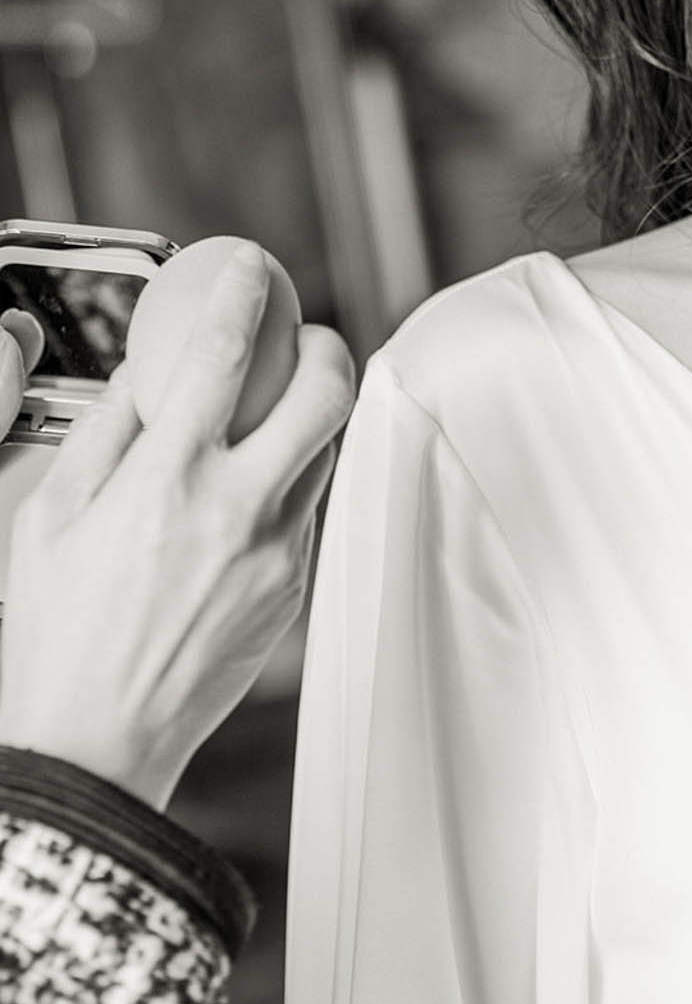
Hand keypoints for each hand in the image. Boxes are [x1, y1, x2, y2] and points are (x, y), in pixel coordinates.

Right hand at [0, 243, 355, 808]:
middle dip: (326, 343)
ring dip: (318, 409)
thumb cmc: (57, 630)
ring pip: (329, 449)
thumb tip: (146, 367)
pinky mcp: (294, 589)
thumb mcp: (49, 515)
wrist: (99, 740)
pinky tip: (261, 474)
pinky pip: (309, 506)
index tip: (249, 264)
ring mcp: (276, 552)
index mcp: (167, 480)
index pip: (224, 353)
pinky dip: (295, 472)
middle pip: (325, 393)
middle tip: (303, 334)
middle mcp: (236, 509)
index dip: (245, 290)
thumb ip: (105, 430)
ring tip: (284, 399)